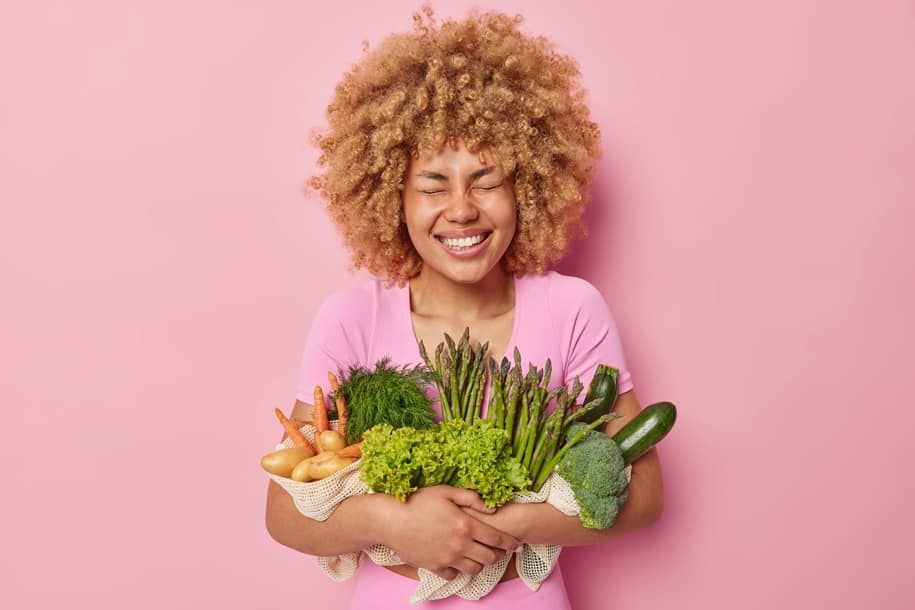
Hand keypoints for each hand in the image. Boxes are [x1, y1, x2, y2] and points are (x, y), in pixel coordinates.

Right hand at [377, 485, 520, 579]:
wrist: (391, 520)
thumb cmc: (417, 501)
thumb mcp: (445, 492)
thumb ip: (471, 498)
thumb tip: (491, 508)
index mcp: (465, 524)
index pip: (496, 538)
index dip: (510, 542)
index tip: (517, 544)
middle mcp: (460, 544)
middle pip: (489, 557)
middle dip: (497, 554)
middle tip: (497, 549)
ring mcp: (447, 558)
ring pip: (474, 569)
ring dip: (479, 563)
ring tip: (477, 555)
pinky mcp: (434, 567)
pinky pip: (454, 575)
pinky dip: (458, 570)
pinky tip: (457, 560)